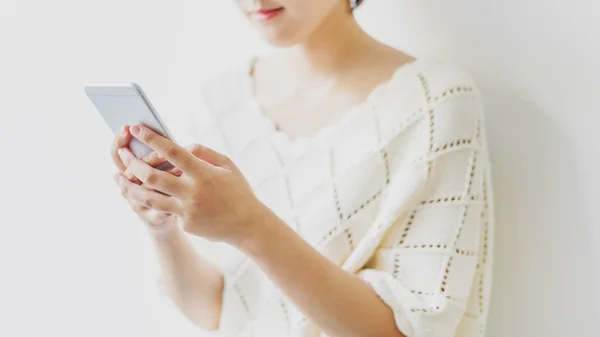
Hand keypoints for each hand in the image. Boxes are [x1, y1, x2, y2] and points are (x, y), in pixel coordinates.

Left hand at [114, 124, 265, 244]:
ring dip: (131, 187)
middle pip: (153, 176)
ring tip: (119, 179)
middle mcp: (193, 192)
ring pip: (150, 198)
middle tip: (122, 154)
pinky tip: (143, 194)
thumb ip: (204, 153)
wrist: (248, 225)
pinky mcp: (185, 224)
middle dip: (133, 163)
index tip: (137, 128)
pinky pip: (166, 209)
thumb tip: (182, 146)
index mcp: (204, 173)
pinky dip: (156, 201)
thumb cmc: (238, 191)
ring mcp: (187, 210)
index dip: (152, 139)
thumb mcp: (227, 166)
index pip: (172, 152)